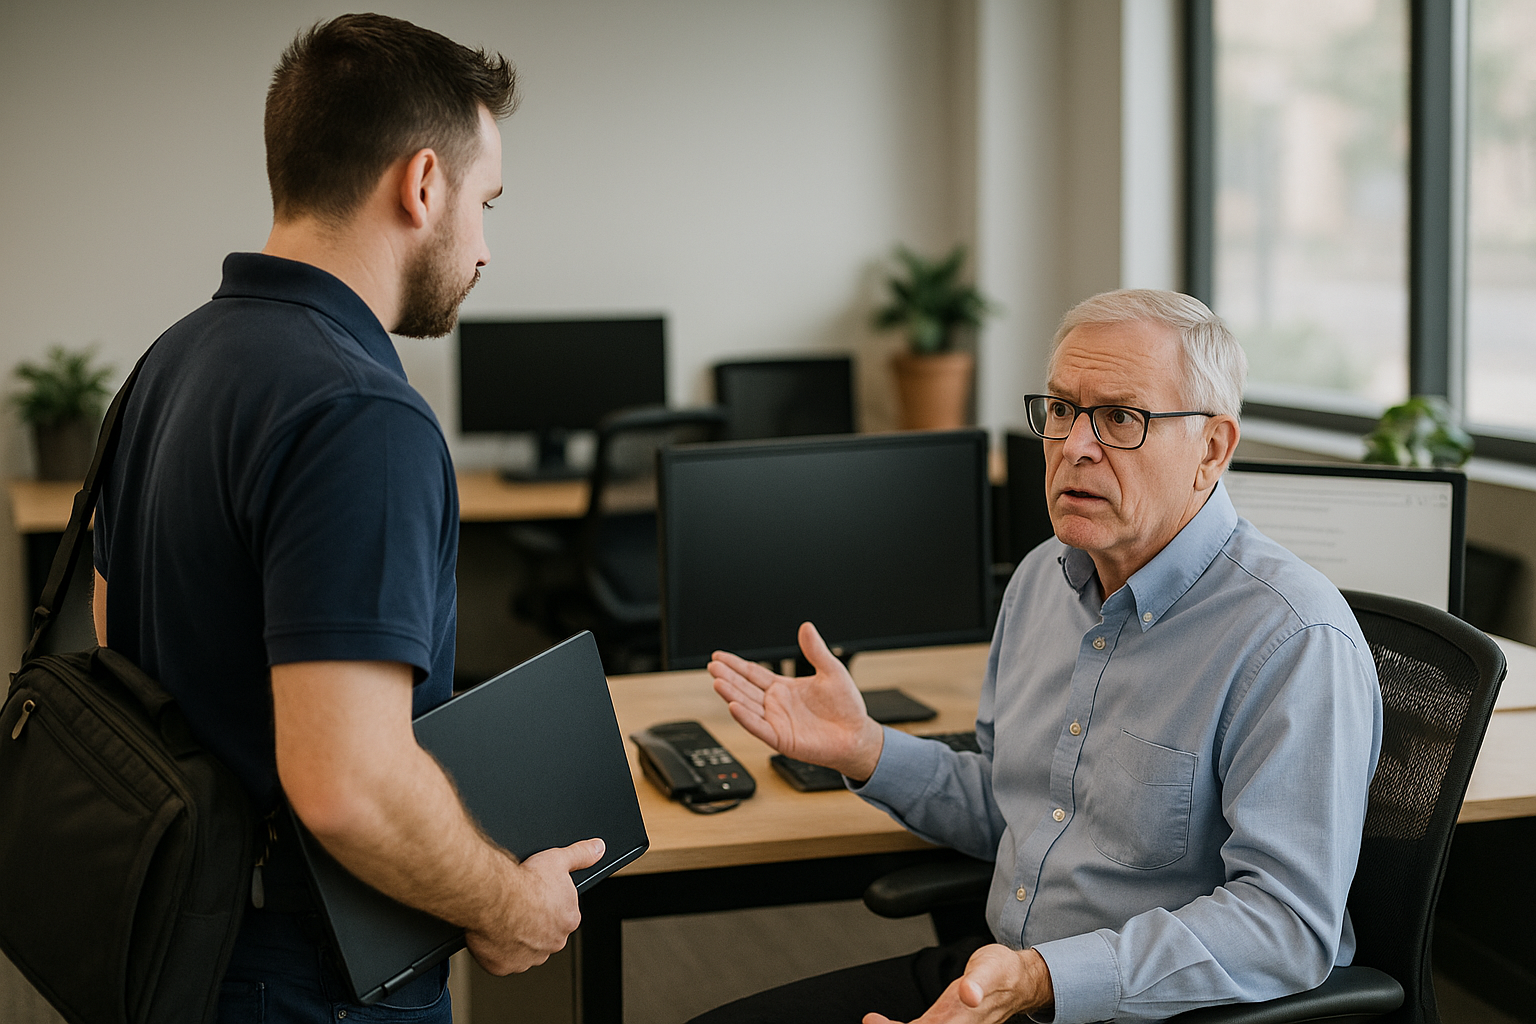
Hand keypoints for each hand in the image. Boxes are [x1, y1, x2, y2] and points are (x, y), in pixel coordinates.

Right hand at [466, 837, 604, 974]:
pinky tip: (493, 932)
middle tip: (518, 906)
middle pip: (544, 934)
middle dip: (533, 923)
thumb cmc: (525, 882)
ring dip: (515, 937)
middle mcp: (553, 943)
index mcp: (569, 920)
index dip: (547, 904)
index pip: (561, 915)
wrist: (495, 897)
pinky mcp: (504, 966)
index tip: (535, 896)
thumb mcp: (558, 859)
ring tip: (504, 917)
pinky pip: (502, 960)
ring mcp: (528, 958)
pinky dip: (496, 950)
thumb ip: (581, 855)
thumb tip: (597, 848)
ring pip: (523, 948)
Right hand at [708, 621, 883, 780]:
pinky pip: (759, 727)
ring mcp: (776, 722)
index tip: (718, 656)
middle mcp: (776, 705)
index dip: (735, 665)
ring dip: (731, 695)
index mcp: (784, 688)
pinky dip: (746, 718)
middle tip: (712, 666)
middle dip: (728, 677)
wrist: (857, 735)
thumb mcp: (831, 671)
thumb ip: (815, 650)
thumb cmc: (846, 707)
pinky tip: (734, 706)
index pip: (753, 674)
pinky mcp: (781, 738)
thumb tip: (806, 627)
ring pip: (747, 706)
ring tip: (717, 682)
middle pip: (745, 688)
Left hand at [863, 945, 1052, 1023]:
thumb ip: (978, 981)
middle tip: (870, 1021)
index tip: (873, 1021)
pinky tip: (883, 1023)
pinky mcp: (947, 1021)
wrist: (1018, 980)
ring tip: (872, 1021)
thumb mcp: (991, 968)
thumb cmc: (1003, 972)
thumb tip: (970, 993)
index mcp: (960, 1018)